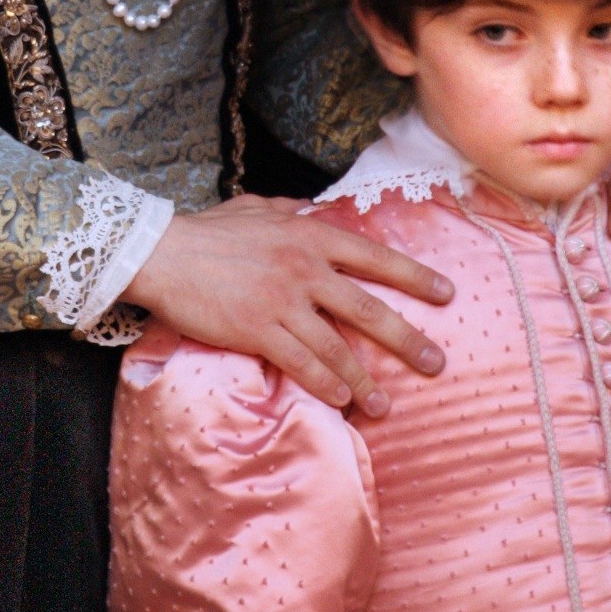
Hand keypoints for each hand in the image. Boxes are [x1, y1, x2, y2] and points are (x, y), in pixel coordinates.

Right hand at [125, 198, 448, 416]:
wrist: (163, 253)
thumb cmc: (208, 231)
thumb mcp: (257, 207)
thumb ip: (291, 211)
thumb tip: (314, 210)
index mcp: (310, 236)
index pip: (375, 257)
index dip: (415, 277)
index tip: (447, 293)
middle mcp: (305, 269)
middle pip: (369, 309)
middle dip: (408, 339)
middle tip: (436, 362)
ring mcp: (283, 302)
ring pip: (337, 348)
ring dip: (364, 380)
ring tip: (385, 404)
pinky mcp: (258, 330)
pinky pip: (302, 364)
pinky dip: (326, 385)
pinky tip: (342, 402)